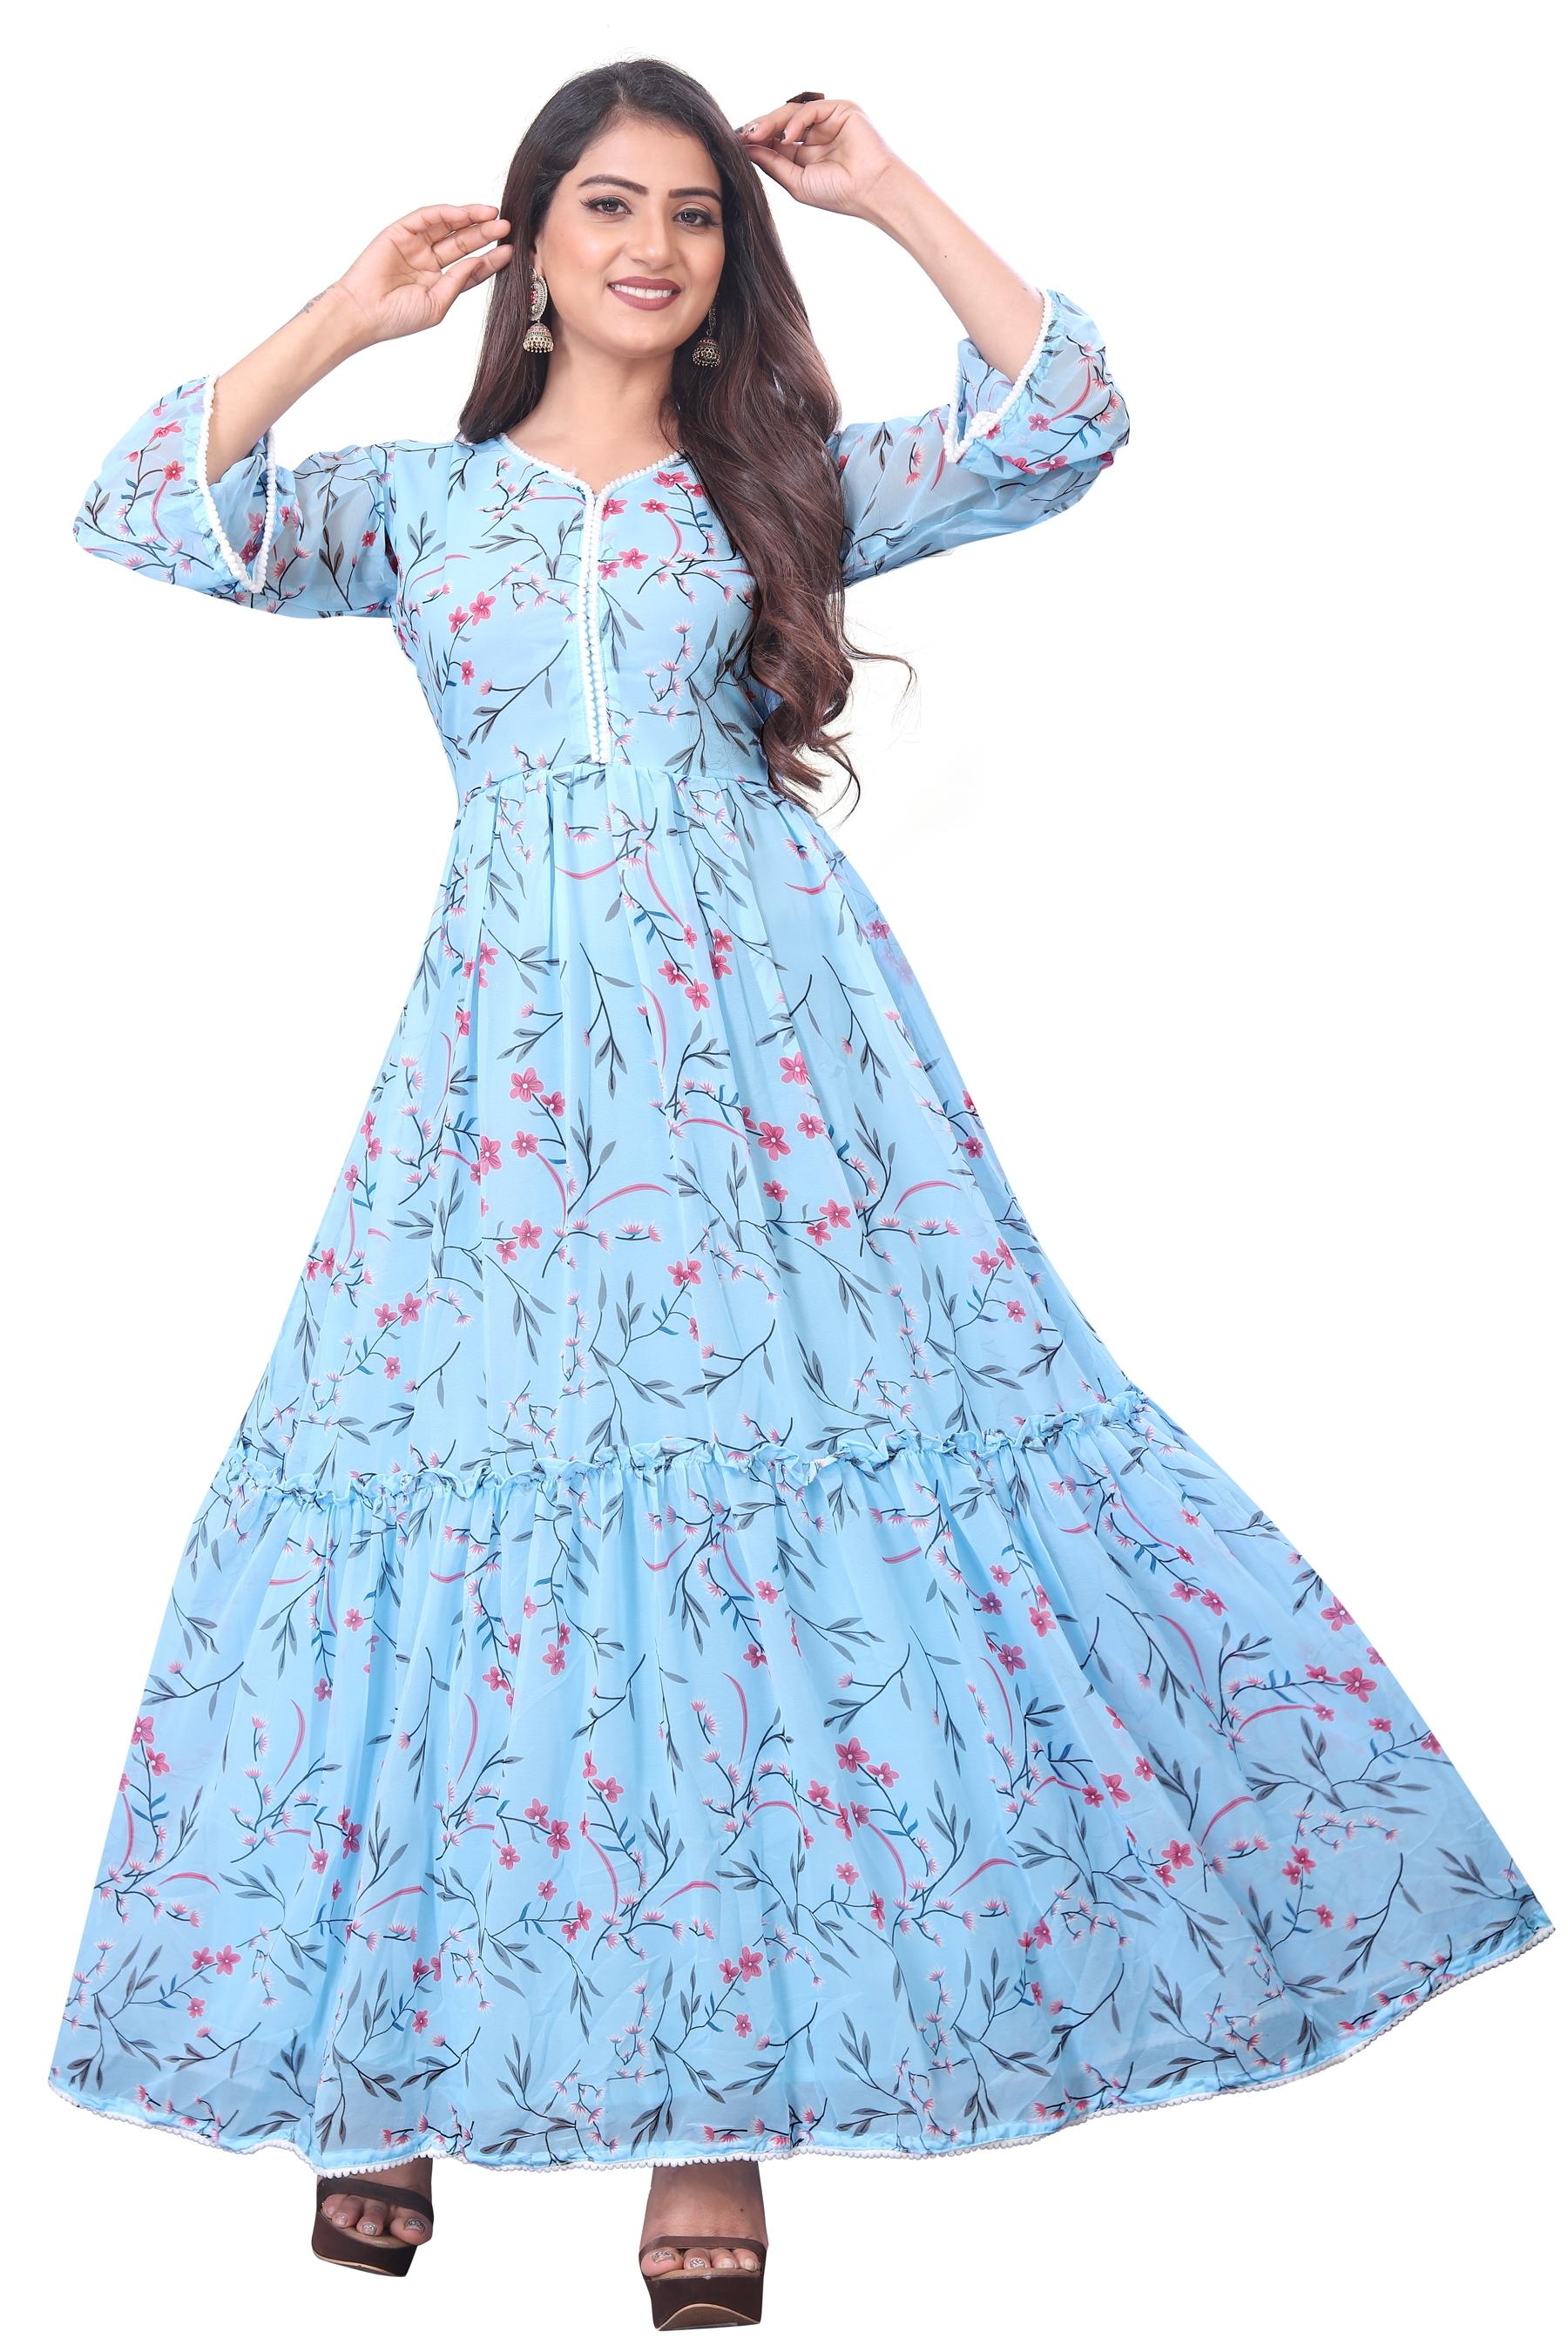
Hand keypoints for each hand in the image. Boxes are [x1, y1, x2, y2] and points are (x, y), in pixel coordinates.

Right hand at [332, 204, 512, 347]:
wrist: (363, 313)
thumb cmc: (397, 317)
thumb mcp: (437, 305)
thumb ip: (458, 282)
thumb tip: (478, 261)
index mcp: (439, 282)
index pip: (471, 267)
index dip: (490, 259)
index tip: (510, 252)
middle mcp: (429, 261)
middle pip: (463, 243)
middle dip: (485, 234)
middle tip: (506, 227)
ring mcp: (415, 245)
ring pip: (448, 227)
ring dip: (470, 219)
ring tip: (492, 215)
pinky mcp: (400, 232)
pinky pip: (426, 217)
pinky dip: (445, 213)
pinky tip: (463, 213)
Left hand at [734, 97, 907, 218]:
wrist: (871, 192)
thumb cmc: (839, 193)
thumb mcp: (796, 181)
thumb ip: (772, 163)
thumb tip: (746, 149)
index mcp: (805, 153)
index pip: (774, 140)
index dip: (755, 140)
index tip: (735, 143)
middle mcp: (815, 134)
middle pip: (780, 124)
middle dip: (759, 128)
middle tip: (741, 136)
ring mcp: (828, 121)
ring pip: (791, 113)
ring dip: (771, 122)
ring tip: (756, 135)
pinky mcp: (840, 110)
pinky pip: (810, 109)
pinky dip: (796, 121)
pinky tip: (787, 137)